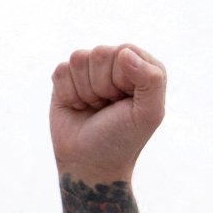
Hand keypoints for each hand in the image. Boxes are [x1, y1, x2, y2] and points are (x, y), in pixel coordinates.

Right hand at [50, 45, 167, 182]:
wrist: (89, 161)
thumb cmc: (123, 138)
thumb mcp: (148, 114)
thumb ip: (151, 80)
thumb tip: (125, 52)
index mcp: (145, 69)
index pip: (126, 51)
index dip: (122, 78)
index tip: (125, 101)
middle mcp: (120, 65)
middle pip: (101, 52)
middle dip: (103, 86)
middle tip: (109, 106)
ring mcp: (92, 70)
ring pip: (79, 58)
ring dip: (85, 91)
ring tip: (96, 107)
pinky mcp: (67, 77)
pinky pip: (61, 70)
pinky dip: (68, 94)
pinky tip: (79, 106)